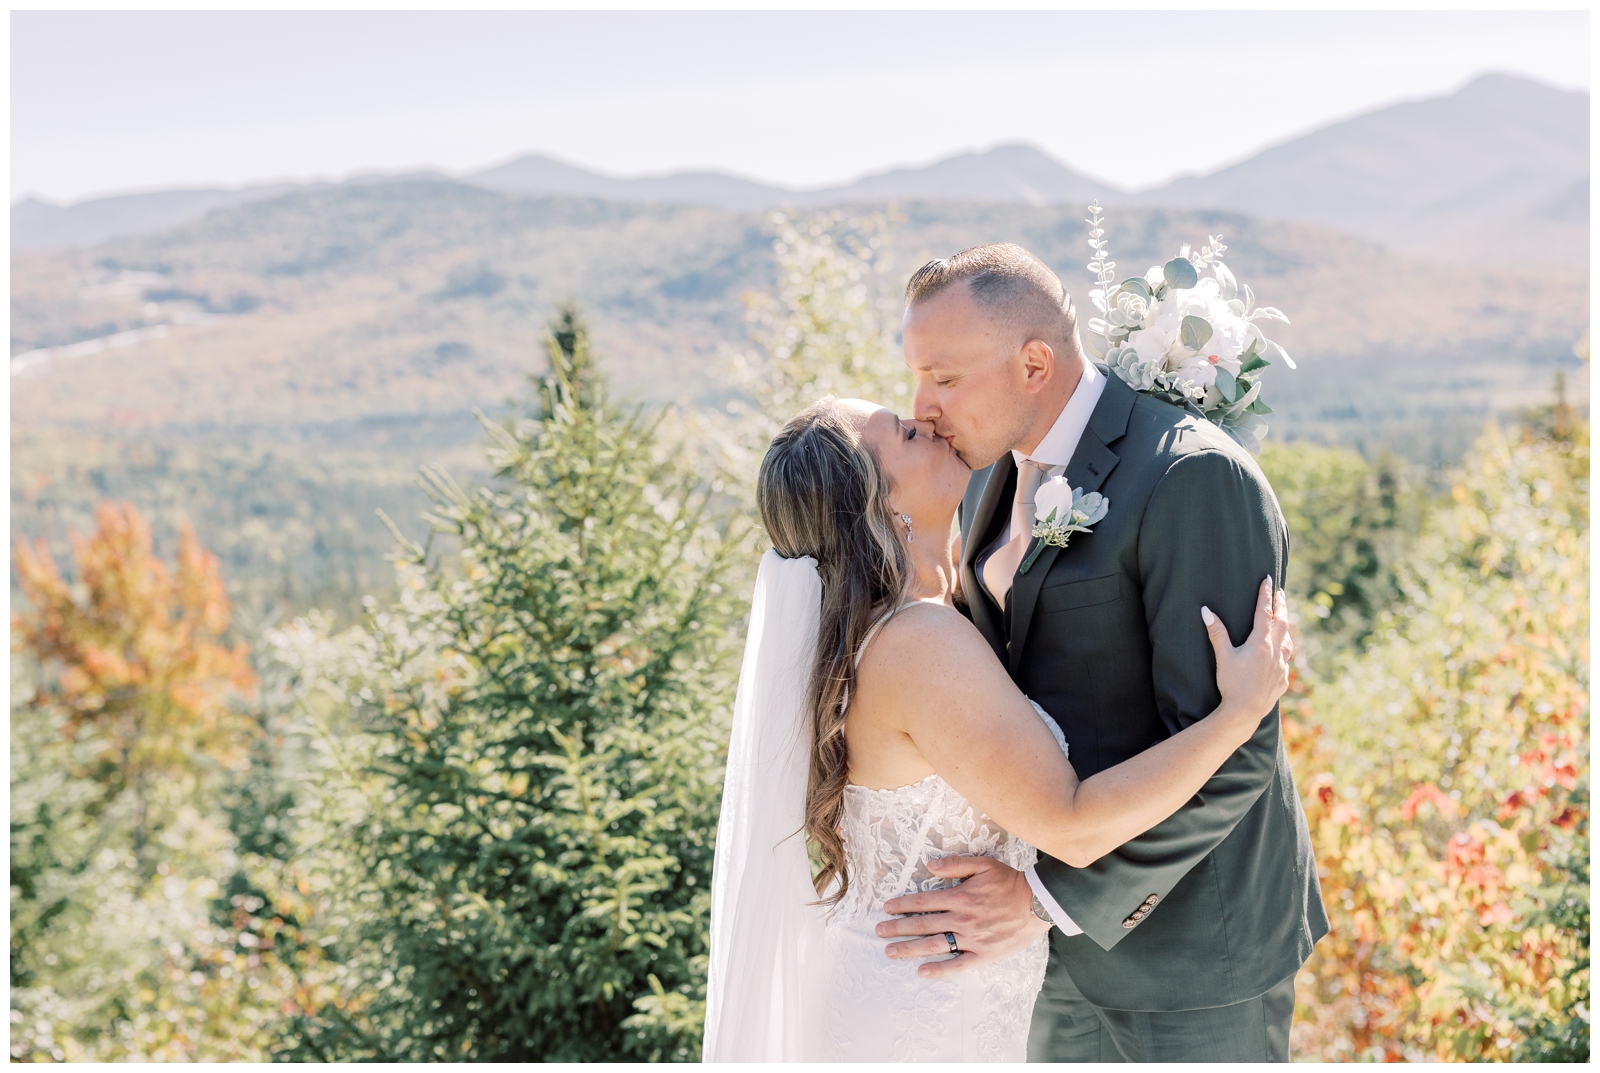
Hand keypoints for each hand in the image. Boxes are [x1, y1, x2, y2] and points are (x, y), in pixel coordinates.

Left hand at [874, 856, 1050, 978]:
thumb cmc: (1010, 882)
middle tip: (879, 932)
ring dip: (910, 949)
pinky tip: (923, 972)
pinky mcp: (984, 955)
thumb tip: (929, 864)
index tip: (887, 908)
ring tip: (891, 952)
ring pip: (935, 945)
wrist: (1037, 904)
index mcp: (959, 897)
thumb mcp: (983, 864)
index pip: (922, 902)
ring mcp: (972, 939)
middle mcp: (962, 919)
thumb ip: (955, 864)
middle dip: (898, 928)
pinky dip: (940, 970)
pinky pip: (958, 965)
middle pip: (923, 925)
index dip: (902, 905)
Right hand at [1204, 576, 1291, 742]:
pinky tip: (1281, 655)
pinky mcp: (1283, 680)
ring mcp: (1282, 666)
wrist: (1245, 712)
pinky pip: (1286, 661)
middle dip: (1281, 605)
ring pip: (1288, 641)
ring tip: (1284, 621)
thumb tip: (1206, 611)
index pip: (1264, 612)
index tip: (1268, 579)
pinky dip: (1284, 652)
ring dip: (1286, 628)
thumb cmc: (1232, 683)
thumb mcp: (1223, 656)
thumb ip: (1217, 633)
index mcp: (1261, 642)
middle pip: (1282, 623)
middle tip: (1280, 592)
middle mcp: (1275, 651)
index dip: (1265, 594)